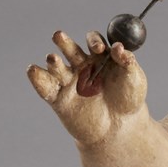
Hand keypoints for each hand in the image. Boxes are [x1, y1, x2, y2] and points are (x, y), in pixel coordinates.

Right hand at [26, 30, 147, 146]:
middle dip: (64, 43)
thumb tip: (118, 47)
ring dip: (53, 61)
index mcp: (100, 57)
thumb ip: (128, 62)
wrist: (120, 130)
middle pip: (70, 49)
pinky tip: (33, 70)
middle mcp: (82, 66)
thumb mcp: (134, 79)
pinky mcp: (60, 99)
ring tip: (53, 59)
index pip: (94, 42)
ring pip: (57, 67)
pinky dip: (38, 79)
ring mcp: (70, 82)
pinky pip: (46, 88)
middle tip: (59, 36)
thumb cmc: (129, 100)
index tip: (98, 49)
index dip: (94, 42)